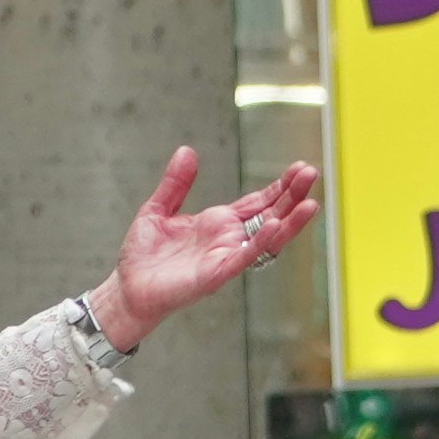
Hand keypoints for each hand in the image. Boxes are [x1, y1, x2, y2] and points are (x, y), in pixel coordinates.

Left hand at [82, 146, 328, 352]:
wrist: (126, 288)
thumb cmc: (143, 256)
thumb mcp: (158, 209)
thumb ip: (176, 183)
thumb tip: (187, 150)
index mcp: (219, 223)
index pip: (259, 202)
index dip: (280, 186)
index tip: (300, 168)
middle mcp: (228, 240)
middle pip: (270, 215)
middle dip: (292, 196)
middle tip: (312, 173)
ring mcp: (225, 257)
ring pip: (267, 239)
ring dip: (289, 222)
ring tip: (311, 203)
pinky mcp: (215, 274)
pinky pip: (244, 258)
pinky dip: (260, 242)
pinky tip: (274, 225)